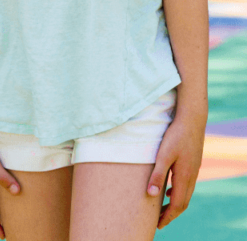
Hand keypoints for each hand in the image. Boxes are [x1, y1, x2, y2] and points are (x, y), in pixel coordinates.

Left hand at [147, 113, 205, 227]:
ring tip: (162, 210)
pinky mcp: (192, 164)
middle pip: (183, 203)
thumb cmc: (175, 136)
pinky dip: (177, 192)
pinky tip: (168, 190)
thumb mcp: (163, 155)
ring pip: (185, 194)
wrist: (192, 120)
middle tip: (159, 222)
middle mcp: (191, 177)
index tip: (158, 225)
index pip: (177, 205)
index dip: (168, 217)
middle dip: (171, 214)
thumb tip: (152, 195)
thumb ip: (158, 174)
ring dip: (174, 204)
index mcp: (184, 178)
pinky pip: (186, 185)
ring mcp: (193, 171)